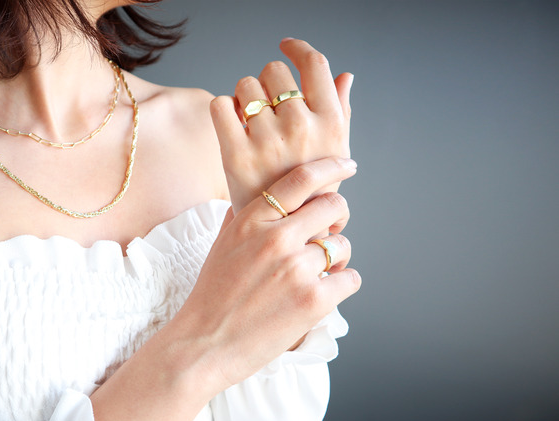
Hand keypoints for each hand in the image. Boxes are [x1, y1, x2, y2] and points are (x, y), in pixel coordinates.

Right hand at [169, 156, 360, 390]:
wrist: (203, 345)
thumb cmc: (210, 297)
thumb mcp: (221, 245)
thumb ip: (242, 216)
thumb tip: (257, 195)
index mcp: (251, 220)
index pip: (301, 179)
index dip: (331, 167)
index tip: (346, 167)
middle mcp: (275, 238)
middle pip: (333, 206)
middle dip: (339, 217)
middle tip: (332, 231)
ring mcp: (296, 269)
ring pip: (344, 246)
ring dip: (337, 258)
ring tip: (318, 273)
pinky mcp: (314, 300)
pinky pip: (350, 279)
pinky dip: (342, 285)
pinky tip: (323, 294)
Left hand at [210, 39, 353, 214]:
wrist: (284, 231)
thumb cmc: (311, 188)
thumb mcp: (335, 151)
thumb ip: (340, 110)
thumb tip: (344, 76)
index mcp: (329, 123)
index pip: (315, 64)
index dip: (298, 48)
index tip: (286, 46)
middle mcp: (301, 128)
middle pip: (275, 71)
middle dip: (268, 82)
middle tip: (268, 105)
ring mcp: (268, 141)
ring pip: (246, 85)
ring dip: (245, 96)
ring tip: (251, 120)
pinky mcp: (236, 155)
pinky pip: (220, 105)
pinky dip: (223, 109)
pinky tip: (232, 124)